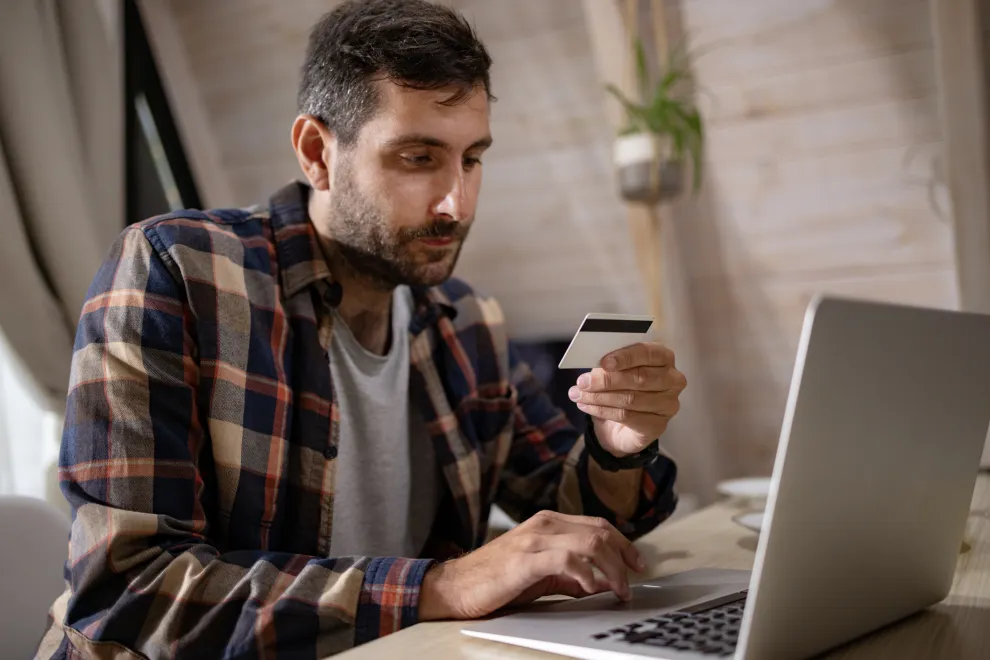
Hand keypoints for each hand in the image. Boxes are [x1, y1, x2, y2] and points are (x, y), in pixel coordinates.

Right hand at [419, 510, 644, 619]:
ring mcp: (534, 540)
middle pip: (600, 531)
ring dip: (611, 569)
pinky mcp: (525, 559)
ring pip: (590, 543)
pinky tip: (590, 588)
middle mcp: (544, 525)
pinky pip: (566, 560)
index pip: (598, 525)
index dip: (624, 544)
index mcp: (549, 523)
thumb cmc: (496, 579)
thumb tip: (605, 582)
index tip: (638, 565)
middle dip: (624, 558)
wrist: (456, 586)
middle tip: (631, 584)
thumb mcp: (542, 574)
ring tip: (617, 590)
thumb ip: (573, 575)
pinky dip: (585, 574)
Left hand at [568, 343, 685, 456]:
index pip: (648, 353)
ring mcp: (668, 404)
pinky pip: (627, 416)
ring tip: (578, 395)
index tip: (604, 362)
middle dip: (607, 380)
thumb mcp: (613, 370)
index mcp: (663, 358)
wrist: (621, 425)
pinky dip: (602, 411)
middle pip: (640, 378)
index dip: (626, 357)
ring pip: (631, 399)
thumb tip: (594, 363)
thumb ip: (609, 364)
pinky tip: (586, 406)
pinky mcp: (658, 425)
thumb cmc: (620, 388)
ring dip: (599, 397)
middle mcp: (672, 380)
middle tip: (582, 382)